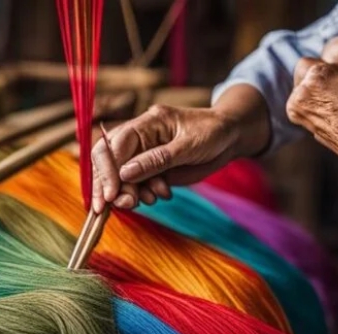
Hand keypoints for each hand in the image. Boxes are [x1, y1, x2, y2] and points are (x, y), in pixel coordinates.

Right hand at [91, 105, 241, 212]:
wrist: (230, 137)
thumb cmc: (213, 133)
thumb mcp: (188, 146)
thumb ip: (156, 160)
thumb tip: (125, 174)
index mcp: (146, 124)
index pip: (112, 146)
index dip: (107, 171)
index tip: (110, 195)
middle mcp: (139, 139)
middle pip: (109, 163)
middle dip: (112, 187)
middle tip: (126, 204)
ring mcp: (144, 155)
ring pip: (121, 178)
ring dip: (130, 193)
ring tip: (150, 200)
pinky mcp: (151, 170)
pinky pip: (137, 186)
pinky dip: (144, 195)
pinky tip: (162, 194)